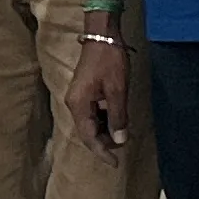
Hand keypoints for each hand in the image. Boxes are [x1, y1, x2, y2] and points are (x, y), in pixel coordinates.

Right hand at [70, 34, 131, 162]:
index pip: (89, 137)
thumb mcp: (117, 90)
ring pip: (90, 123)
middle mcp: (74, 104)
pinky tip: (116, 119)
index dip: (102, 152)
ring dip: (105, 131)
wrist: (102, 35)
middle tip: (124, 143)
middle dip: (104, 142)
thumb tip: (119, 140)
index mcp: (79, 105)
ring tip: (122, 132)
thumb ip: (117, 116)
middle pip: (87, 132)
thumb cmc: (110, 61)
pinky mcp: (84, 92)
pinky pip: (92, 113)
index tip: (116, 163)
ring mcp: (78, 98)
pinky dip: (104, 119)